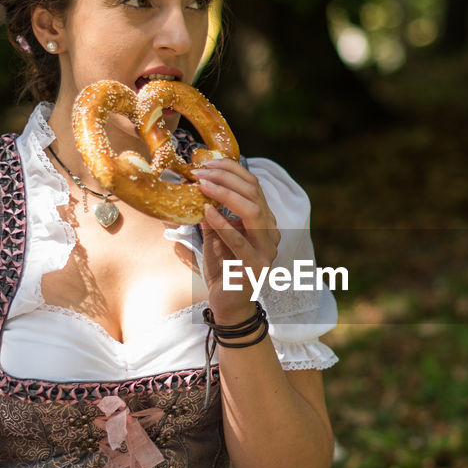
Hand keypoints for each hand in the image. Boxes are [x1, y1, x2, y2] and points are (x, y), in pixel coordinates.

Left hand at [194, 160, 280, 321]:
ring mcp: (267, 250)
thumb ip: (212, 214)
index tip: (206, 163)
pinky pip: (241, 241)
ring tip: (202, 185)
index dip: (231, 170)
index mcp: (264, 222)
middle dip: (226, 178)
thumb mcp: (214, 236)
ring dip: (226, 195)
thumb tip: (196, 188)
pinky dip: (223, 224)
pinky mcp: (257, 267)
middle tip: (200, 172)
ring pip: (254, 211)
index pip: (254, 186)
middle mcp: (271, 233)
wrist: (227, 304)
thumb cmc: (222, 269)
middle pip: (255, 194)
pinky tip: (206, 212)